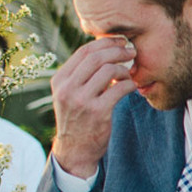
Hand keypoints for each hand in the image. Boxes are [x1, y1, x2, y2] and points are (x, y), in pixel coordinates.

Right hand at [50, 36, 136, 176]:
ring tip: (129, 75)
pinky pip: (120, 88)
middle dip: (118, 51)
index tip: (120, 42)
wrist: (75, 150)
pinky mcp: (98, 112)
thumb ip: (81, 74)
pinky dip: (129, 84)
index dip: (105, 43)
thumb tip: (105, 49)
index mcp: (59, 80)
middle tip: (132, 52)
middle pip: (97, 58)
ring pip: (109, 70)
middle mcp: (67, 89)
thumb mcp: (70, 94)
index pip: (84, 52)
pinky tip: (131, 87)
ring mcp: (82, 100)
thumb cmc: (77, 117)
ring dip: (125, 69)